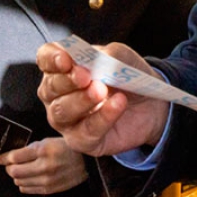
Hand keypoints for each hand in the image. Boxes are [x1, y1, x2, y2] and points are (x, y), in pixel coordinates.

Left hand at [0, 137, 87, 194]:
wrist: (86, 161)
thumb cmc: (67, 147)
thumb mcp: (49, 140)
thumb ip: (30, 148)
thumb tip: (12, 156)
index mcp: (44, 149)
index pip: (15, 157)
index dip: (5, 158)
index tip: (2, 158)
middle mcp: (45, 166)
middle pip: (14, 171)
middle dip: (9, 167)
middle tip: (9, 164)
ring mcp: (47, 179)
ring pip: (19, 181)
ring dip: (16, 176)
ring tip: (20, 170)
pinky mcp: (49, 189)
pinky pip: (27, 189)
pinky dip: (23, 184)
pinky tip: (28, 178)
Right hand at [36, 41, 169, 155]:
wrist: (150, 103)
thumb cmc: (126, 75)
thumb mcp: (120, 56)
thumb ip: (103, 56)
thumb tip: (90, 62)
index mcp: (62, 68)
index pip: (45, 59)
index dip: (51, 58)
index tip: (65, 60)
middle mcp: (57, 94)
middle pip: (50, 87)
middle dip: (68, 81)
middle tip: (86, 76)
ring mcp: (66, 120)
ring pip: (61, 112)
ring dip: (81, 100)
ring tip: (102, 90)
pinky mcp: (82, 140)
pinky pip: (85, 132)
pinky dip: (102, 117)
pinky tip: (117, 104)